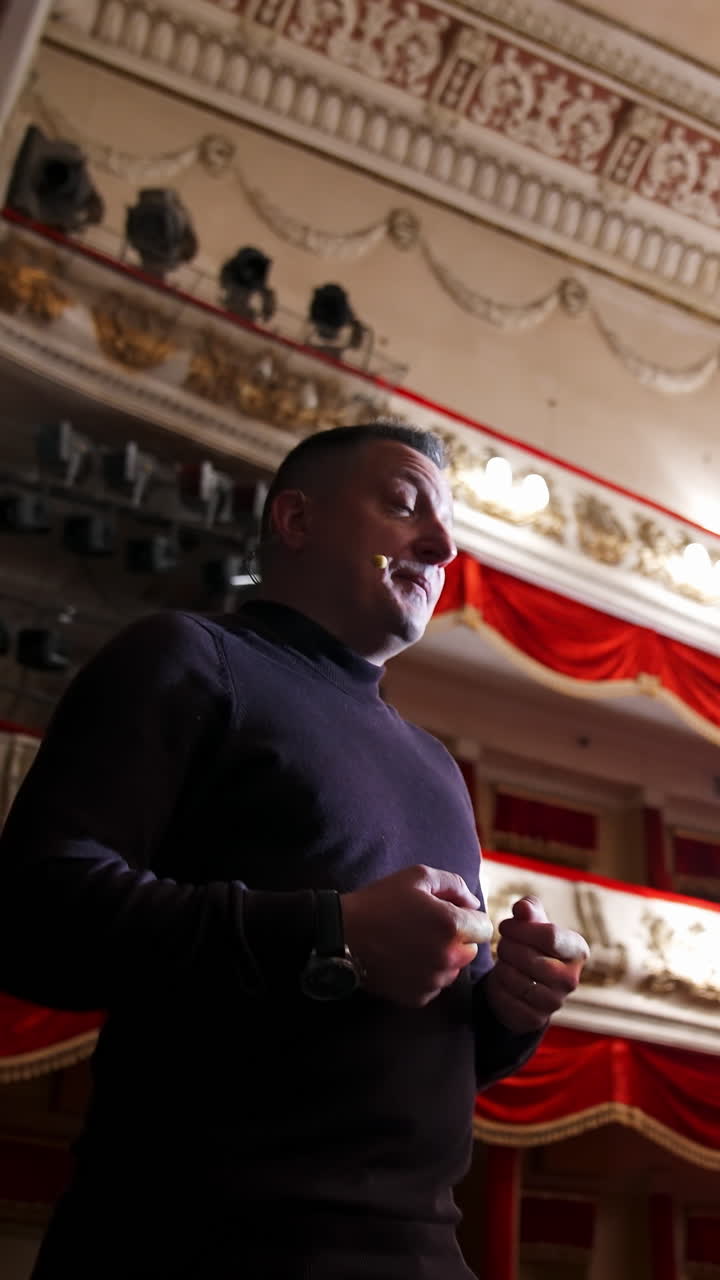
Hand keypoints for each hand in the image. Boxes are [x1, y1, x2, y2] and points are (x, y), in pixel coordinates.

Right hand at [342, 865, 492, 1007]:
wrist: (343, 935)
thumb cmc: (380, 902)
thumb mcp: (417, 877)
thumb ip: (454, 885)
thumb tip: (473, 904)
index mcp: (451, 926)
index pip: (485, 928)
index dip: (470, 918)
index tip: (450, 914)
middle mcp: (448, 957)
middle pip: (472, 950)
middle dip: (458, 939)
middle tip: (429, 928)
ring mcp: (433, 981)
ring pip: (454, 970)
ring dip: (443, 958)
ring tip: (414, 943)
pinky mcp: (418, 997)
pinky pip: (434, 985)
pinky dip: (426, 975)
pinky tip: (404, 960)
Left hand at [484, 895, 588, 1033]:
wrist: (523, 979)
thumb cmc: (530, 943)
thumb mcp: (531, 921)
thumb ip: (528, 909)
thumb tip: (522, 908)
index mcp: (577, 950)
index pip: (550, 936)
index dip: (520, 929)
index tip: (504, 926)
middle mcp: (572, 979)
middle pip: (530, 959)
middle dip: (507, 947)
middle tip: (502, 944)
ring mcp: (556, 1002)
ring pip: (517, 980)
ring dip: (502, 967)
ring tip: (503, 960)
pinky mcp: (536, 1019)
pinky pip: (508, 1001)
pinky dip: (499, 988)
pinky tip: (503, 980)